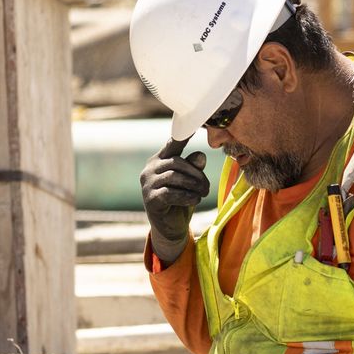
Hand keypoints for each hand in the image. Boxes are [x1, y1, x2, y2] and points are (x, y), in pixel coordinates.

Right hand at [139, 137, 208, 263]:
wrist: (171, 228)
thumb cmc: (181, 201)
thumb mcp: (190, 183)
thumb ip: (194, 168)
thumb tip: (200, 156)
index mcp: (158, 161)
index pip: (172, 144)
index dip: (183, 135)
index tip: (193, 125)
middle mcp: (149, 170)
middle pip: (176, 162)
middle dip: (196, 174)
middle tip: (207, 186)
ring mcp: (147, 185)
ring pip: (174, 177)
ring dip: (194, 185)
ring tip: (203, 193)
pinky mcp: (150, 200)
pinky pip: (171, 193)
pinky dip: (187, 196)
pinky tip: (195, 200)